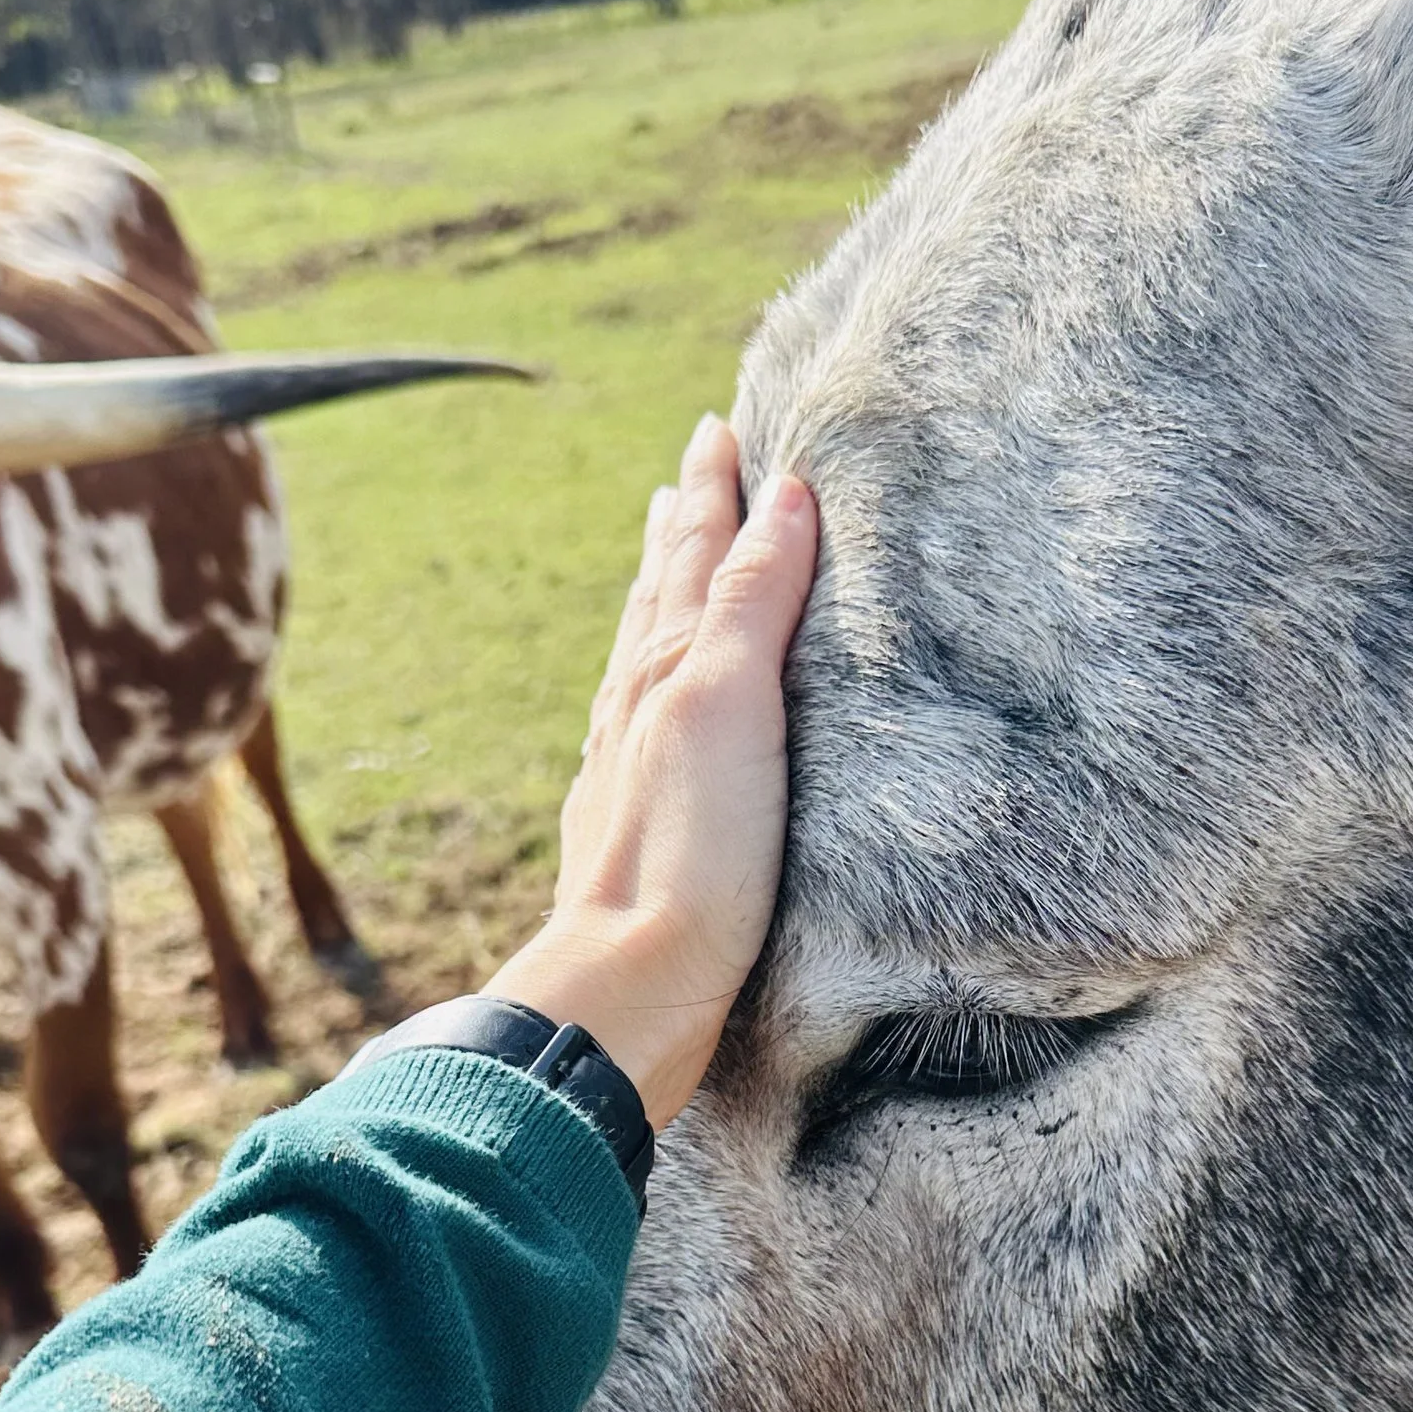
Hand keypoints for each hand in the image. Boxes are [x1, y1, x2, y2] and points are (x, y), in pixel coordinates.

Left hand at [490, 413, 817, 1129]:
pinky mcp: (638, 827)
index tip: (721, 427)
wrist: (631, 985)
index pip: (694, 551)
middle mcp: (637, 704)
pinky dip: (658, 683)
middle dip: (683, 527)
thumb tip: (782, 494)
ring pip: (646, 654)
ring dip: (661, 596)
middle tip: (691, 471)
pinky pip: (648, 724)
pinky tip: (651, 704)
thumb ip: (751, 597)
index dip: (714, 490)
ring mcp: (630, 766)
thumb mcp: (731, 700)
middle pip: (660, 592)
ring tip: (665, 557)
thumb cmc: (688, 849)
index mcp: (664, 663)